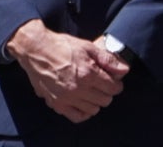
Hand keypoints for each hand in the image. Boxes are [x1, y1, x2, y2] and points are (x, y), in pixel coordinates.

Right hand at [6, 20, 127, 122]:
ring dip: (96, 102)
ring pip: (93, 110)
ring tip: (93, 93)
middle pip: (104, 100)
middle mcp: (78, 88)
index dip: (117, 85)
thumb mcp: (88, 47)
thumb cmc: (63, 47)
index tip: (115, 81)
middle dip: (108, 93)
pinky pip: (76, 117)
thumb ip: (108, 60)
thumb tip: (124, 70)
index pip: (112, 88)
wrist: (37, 51)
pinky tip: (84, 103)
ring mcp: (66, 98)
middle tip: (104, 86)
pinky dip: (83, 112)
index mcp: (88, 73)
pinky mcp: (56, 104)